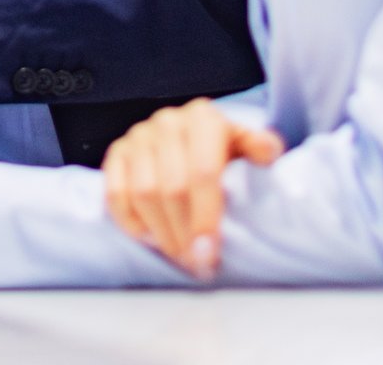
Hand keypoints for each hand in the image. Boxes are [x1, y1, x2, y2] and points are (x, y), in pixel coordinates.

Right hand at [101, 98, 283, 278]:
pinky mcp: (117, 151)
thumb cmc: (223, 149)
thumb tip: (267, 154)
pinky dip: (130, 223)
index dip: (205, 218)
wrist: (192, 134)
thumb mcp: (247, 144)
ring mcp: (138, 136)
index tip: (208, 255)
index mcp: (203, 118)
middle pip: (171, 188)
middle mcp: (167, 122)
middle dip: (184, 234)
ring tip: (179, 256)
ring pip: (143, 193)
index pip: (202, 174)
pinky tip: (151, 240)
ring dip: (161, 234)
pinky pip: (115, 193)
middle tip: (196, 264)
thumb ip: (260, 148)